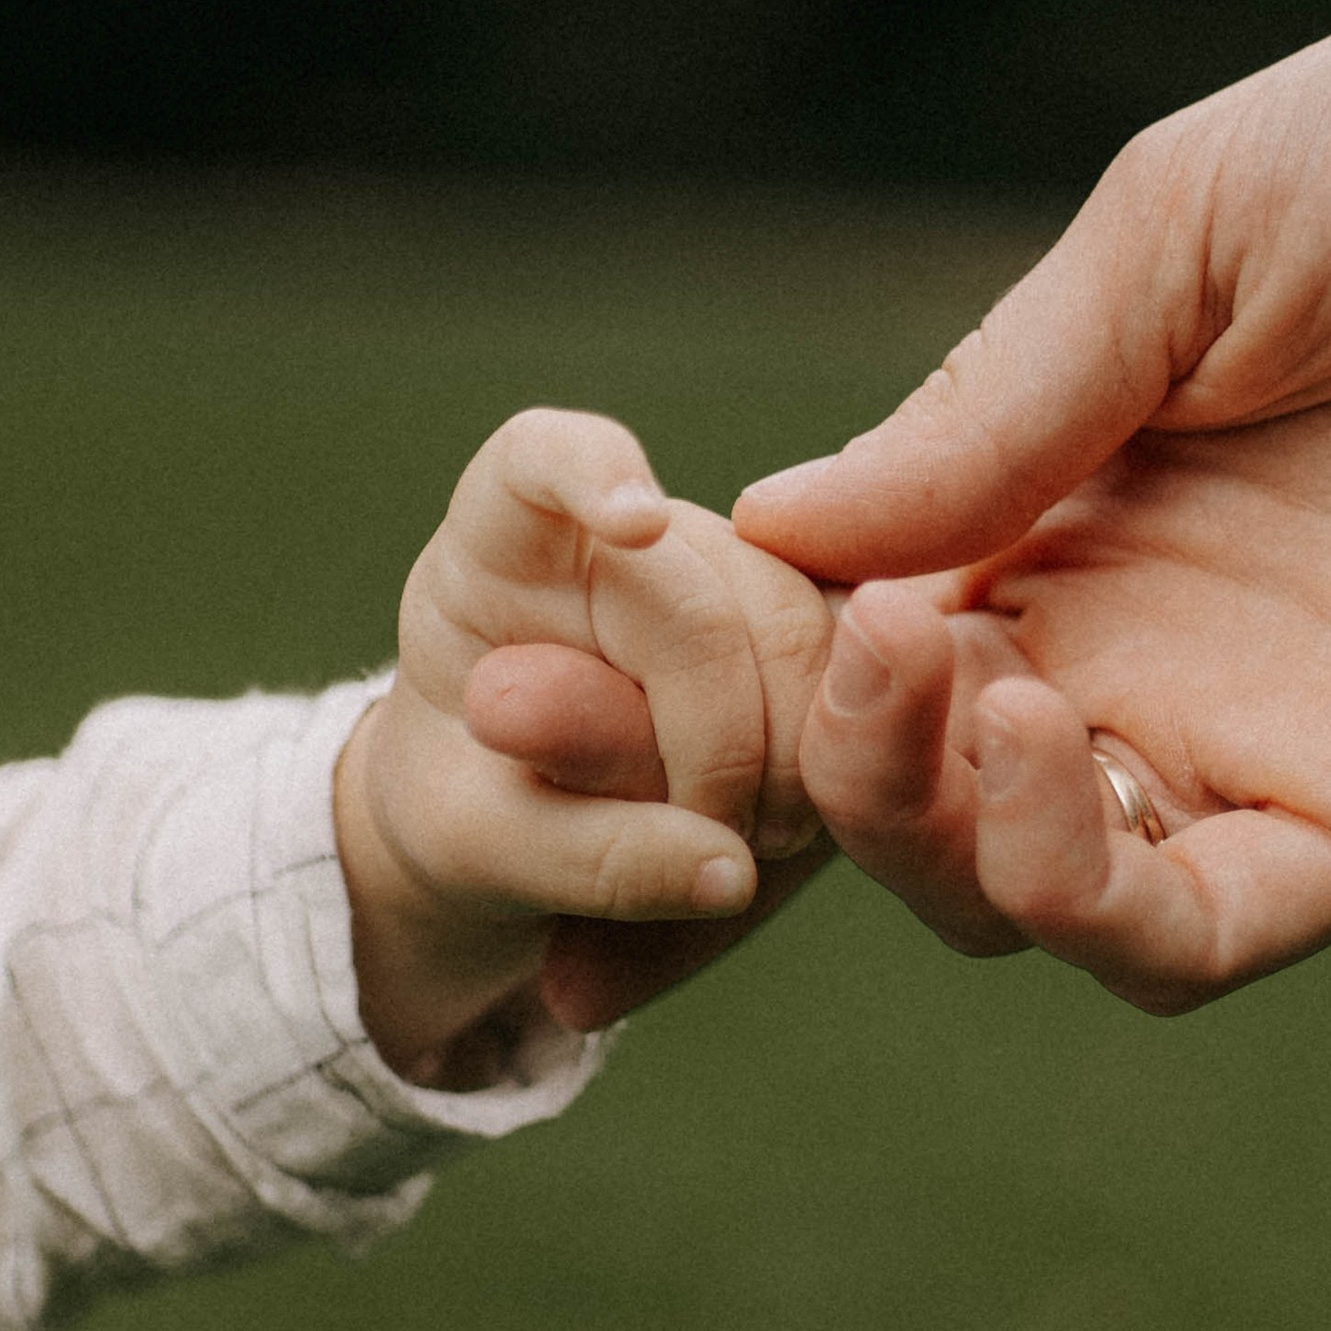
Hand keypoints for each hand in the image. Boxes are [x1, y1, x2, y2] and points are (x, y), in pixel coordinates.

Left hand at [337, 408, 833, 1076]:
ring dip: (794, 763)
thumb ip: (584, 854)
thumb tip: (729, 870)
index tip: (635, 524)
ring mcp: (730, 572)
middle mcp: (628, 536)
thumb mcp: (477, 851)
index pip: (542, 460)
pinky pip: (860, 676)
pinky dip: (839, 765)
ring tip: (742, 845)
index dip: (592, 472)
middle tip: (708, 850)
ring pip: (807, 632)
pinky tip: (796, 822)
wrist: (520, 843)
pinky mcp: (807, 629)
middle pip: (704, 598)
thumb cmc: (469, 820)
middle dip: (720, 742)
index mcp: (504, 543)